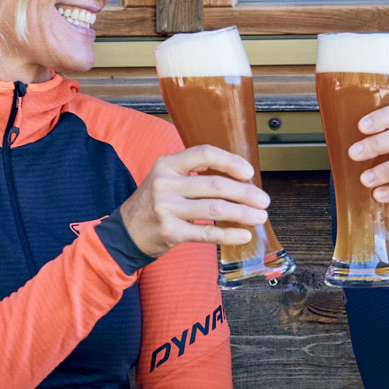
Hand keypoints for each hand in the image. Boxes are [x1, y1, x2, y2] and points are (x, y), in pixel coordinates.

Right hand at [118, 145, 270, 255]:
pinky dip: (228, 234)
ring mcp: (166, 209)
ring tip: (259, 216)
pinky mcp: (170, 232)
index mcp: (167, 164)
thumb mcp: (166, 178)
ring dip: (242, 213)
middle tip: (263, 199)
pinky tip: (243, 234)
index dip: (230, 162)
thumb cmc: (153, 203)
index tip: (248, 172)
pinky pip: (206, 234)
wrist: (125, 232)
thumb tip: (237, 178)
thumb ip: (194, 174)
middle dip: (245, 192)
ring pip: (214, 209)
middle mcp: (165, 184)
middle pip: (214, 185)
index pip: (204, 154)